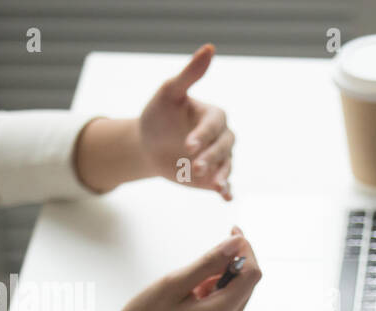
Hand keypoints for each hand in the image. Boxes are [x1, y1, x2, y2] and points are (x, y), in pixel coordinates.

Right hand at [95, 227, 261, 310]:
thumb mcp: (174, 282)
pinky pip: (227, 305)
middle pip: (247, 285)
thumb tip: (237, 244)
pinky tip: (192, 294)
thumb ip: (209, 262)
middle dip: (234, 263)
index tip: (232, 232)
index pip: (251, 275)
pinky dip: (216, 291)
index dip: (246, 251)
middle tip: (208, 253)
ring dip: (222, 278)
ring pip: (237, 294)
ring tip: (190, 283)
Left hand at [139, 44, 233, 199]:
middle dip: (211, 157)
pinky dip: (227, 190)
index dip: (203, 135)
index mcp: (213, 116)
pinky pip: (225, 183)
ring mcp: (219, 158)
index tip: (188, 145)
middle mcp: (221, 137)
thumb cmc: (158, 115)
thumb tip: (210, 48)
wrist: (148, 146)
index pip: (214, 125)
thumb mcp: (169, 93)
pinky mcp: (214, 177)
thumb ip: (190, 74)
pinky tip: (225, 197)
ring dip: (221, 175)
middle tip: (195, 166)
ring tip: (214, 185)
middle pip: (224, 147)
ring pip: (227, 166)